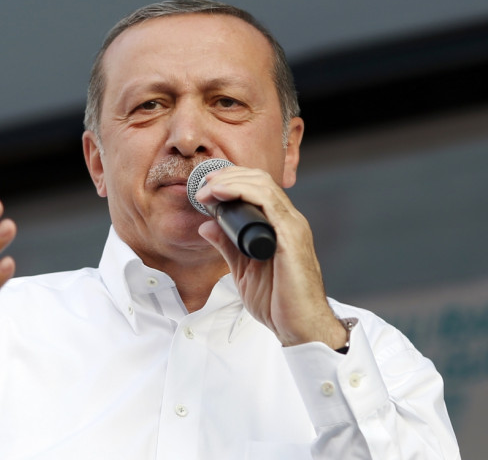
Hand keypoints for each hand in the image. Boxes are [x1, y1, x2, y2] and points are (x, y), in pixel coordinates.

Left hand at [195, 167, 345, 348]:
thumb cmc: (279, 302)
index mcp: (279, 227)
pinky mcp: (291, 237)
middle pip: (260, 180)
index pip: (258, 188)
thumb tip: (207, 225)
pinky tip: (223, 194)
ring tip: (208, 189)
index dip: (231, 180)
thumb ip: (227, 245)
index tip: (206, 185)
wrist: (300, 328)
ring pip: (263, 185)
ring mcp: (292, 227)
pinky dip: (243, 192)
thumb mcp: (243, 269)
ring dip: (231, 181)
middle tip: (203, 184)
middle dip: (228, 176)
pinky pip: (268, 203)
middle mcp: (288, 221)